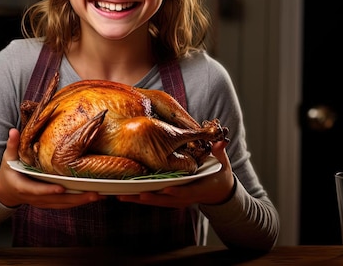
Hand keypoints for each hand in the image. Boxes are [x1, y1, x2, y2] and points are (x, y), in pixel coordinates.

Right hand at [0, 128, 104, 208]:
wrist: (6, 191)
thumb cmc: (8, 171)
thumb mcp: (8, 157)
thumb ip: (12, 144)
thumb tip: (13, 130)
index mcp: (23, 187)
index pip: (37, 190)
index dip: (49, 190)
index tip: (61, 188)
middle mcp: (35, 198)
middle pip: (57, 200)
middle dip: (76, 198)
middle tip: (94, 193)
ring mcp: (43, 202)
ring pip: (64, 204)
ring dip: (81, 201)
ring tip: (99, 195)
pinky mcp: (49, 203)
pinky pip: (65, 204)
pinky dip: (78, 202)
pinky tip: (92, 197)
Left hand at [116, 140, 234, 207]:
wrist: (217, 191)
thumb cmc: (218, 174)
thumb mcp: (222, 163)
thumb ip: (219, 152)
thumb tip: (221, 141)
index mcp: (198, 189)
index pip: (186, 192)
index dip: (176, 192)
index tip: (166, 189)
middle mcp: (185, 198)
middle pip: (165, 200)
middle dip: (150, 197)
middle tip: (136, 193)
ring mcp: (175, 200)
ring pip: (155, 201)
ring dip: (138, 199)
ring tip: (121, 195)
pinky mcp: (167, 199)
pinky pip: (151, 199)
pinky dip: (138, 197)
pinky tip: (123, 194)